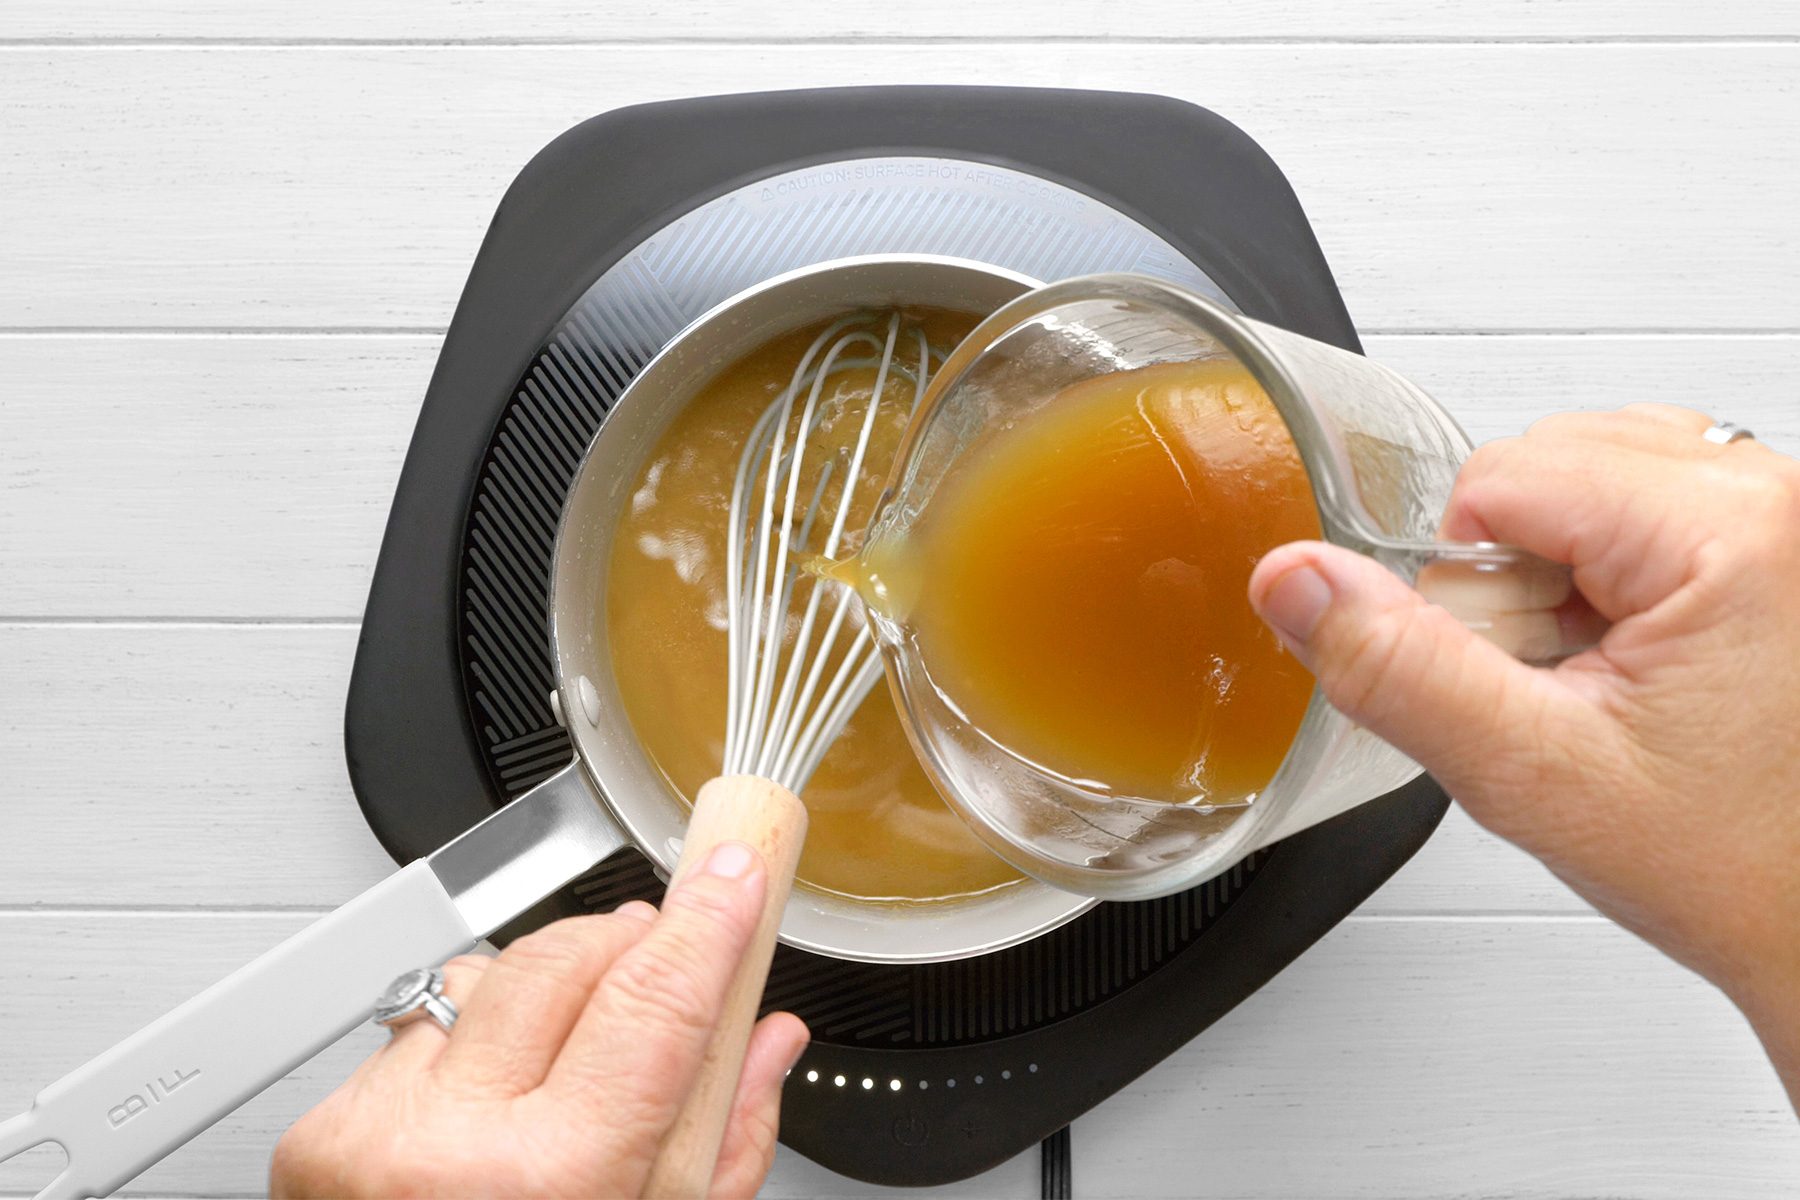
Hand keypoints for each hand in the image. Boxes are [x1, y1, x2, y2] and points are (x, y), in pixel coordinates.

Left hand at [271, 842, 809, 1198]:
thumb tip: (767, 1040)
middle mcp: (448, 1143)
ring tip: (567, 1067)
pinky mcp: (321, 1127)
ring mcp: (374, 1129)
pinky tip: (487, 1111)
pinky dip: (469, 1047)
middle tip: (665, 956)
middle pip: (565, 959)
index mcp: (551, 1180)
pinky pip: (420, 1028)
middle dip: (629, 942)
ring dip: (544, 994)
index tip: (732, 873)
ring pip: (488, 979)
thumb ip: (727, 1139)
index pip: (654, 998)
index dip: (708, 919)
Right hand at [1248, 405, 1799, 1103]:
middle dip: (1513, 573)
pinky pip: (1641, 502)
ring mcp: (1781, 516)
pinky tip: (1629, 656)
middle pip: (1544, 462)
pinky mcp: (1775, 540)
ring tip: (1599, 673)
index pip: (1501, 477)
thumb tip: (1294, 581)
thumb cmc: (1738, 867)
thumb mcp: (1534, 775)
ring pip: (1586, 474)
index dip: (1468, 584)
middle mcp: (1771, 497)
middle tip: (1564, 683)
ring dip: (1556, 570)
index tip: (1521, 671)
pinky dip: (1606, 571)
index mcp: (1728, 530)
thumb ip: (1398, 670)